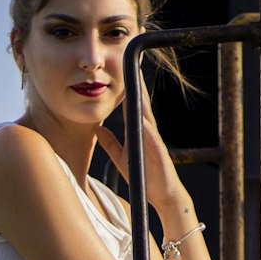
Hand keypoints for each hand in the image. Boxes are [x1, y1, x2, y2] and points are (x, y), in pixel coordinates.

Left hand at [96, 76, 184, 212]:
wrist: (162, 195)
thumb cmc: (144, 177)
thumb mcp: (120, 158)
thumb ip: (110, 144)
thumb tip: (98, 130)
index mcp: (138, 131)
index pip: (131, 106)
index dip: (126, 89)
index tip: (121, 69)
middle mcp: (147, 132)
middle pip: (141, 104)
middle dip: (137, 85)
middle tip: (132, 64)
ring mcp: (154, 141)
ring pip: (147, 116)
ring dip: (143, 100)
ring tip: (138, 82)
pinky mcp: (159, 153)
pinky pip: (153, 139)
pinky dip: (148, 129)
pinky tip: (143, 120)